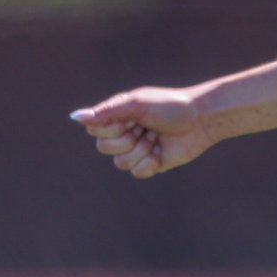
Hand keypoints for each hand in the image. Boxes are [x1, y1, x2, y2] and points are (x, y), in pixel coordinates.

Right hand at [72, 89, 214, 178]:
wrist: (200, 120)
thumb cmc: (170, 105)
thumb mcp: (136, 104)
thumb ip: (107, 112)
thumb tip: (75, 117)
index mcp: (118, 116)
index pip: (94, 130)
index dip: (110, 128)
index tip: (130, 118)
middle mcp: (124, 133)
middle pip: (104, 149)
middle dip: (127, 140)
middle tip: (145, 128)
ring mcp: (136, 150)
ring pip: (120, 163)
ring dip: (140, 151)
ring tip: (155, 138)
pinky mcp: (150, 164)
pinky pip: (137, 173)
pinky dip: (149, 163)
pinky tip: (160, 152)